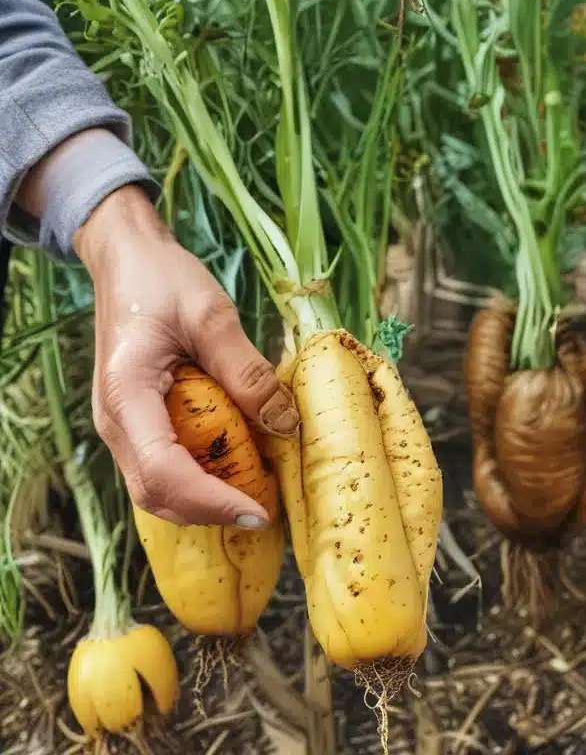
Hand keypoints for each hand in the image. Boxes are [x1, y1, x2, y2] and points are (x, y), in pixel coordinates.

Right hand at [74, 186, 298, 526]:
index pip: (164, 473)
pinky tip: (235, 468)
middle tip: (266, 510)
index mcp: (127, 395)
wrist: (126, 258)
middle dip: (210, 510)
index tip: (258, 509)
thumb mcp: (213, 316)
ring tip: (256, 494)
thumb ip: (247, 371)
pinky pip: (161, 465)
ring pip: (156, 487)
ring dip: (204, 500)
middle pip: (156, 494)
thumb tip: (286, 423)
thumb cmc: (163, 279)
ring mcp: (122, 425)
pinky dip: (197, 478)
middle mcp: (115, 421)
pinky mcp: (136, 421)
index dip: (211, 500)